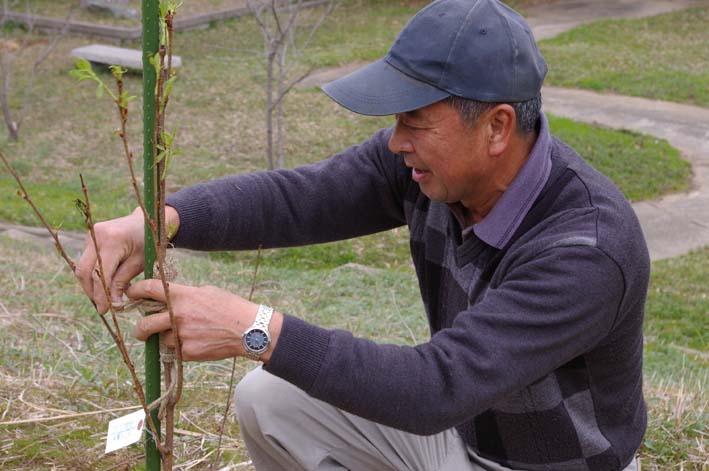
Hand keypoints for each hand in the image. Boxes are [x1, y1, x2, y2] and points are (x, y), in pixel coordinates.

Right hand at [75, 206, 179, 313]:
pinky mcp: (89, 238)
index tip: (105, 310)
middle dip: (92, 292)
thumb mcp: (140, 263)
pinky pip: (86, 261)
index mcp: (113, 240)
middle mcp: (96, 235)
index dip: (100, 295)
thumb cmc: (148, 242)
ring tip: (103, 299)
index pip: (99, 274)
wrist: (147, 220)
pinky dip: (92, 275)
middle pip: (84, 271)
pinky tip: (103, 285)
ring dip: (90, 285)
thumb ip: (123, 281)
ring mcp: (90, 235)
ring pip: (82, 267)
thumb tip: (112, 303)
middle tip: (103, 307)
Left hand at [128, 280, 281, 361]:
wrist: (248, 330)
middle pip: (144, 324)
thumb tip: (169, 298)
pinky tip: (196, 342)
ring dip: (166, 339)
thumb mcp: (207, 292)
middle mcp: (177, 315)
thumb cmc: (230, 307)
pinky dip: (181, 348)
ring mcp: (182, 336)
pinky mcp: (188, 352)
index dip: (135, 291)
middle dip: (140, 329)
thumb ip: (185, 295)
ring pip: (160, 340)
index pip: (148, 289)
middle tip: (142, 331)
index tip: (130, 294)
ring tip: (183, 336)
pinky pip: (175, 351)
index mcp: (181, 295)